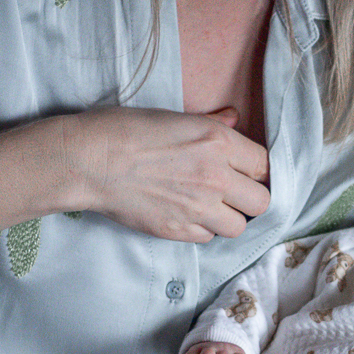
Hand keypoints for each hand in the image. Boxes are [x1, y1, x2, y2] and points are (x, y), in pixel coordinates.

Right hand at [67, 105, 269, 240]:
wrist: (89, 160)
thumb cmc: (125, 130)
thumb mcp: (174, 116)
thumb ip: (211, 122)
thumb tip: (232, 117)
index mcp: (218, 141)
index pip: (264, 165)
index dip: (256, 170)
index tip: (245, 171)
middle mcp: (215, 176)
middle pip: (261, 201)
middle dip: (249, 198)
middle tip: (232, 192)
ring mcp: (198, 207)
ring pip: (238, 226)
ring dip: (228, 218)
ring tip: (209, 206)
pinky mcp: (178, 229)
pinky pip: (208, 237)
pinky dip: (202, 229)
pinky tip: (185, 213)